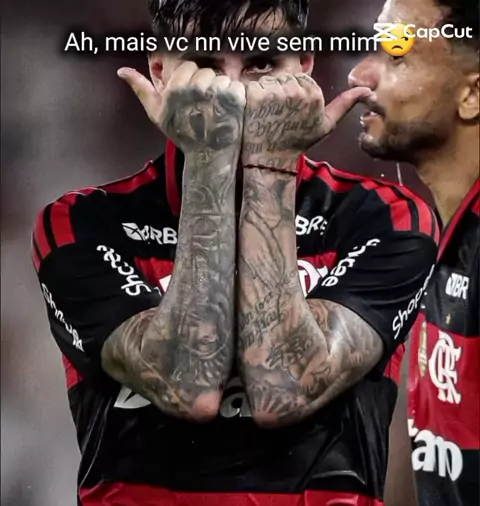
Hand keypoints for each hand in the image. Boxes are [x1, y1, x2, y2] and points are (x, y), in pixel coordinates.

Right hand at [118, 62, 245, 156]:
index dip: (191, 80)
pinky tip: (228, 111)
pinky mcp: (234, 99)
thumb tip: (121, 71)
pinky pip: (236, 85)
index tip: (192, 97)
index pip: (188, 66)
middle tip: (205, 106)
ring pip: (221, 78)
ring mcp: (216, 93)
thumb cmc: (181, 134)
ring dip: (221, 91)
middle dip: (206, 85)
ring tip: (217, 110)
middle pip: (205, 71)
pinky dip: (236, 96)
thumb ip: (141, 89)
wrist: (206, 156)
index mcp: (176, 88)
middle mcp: (195, 88)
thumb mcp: (156, 113)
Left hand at [242, 74, 370, 171]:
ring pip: (269, 79)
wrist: (272, 157)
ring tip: (269, 113)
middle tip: (279, 112)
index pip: (301, 75)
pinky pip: (254, 85)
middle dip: (281, 88)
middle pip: (285, 74)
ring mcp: (274, 92)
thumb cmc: (298, 141)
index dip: (295, 90)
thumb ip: (344, 103)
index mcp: (314, 94)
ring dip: (267, 92)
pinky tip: (257, 112)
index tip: (291, 108)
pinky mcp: (255, 95)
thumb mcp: (326, 124)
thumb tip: (366, 90)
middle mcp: (296, 90)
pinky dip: (253, 96)